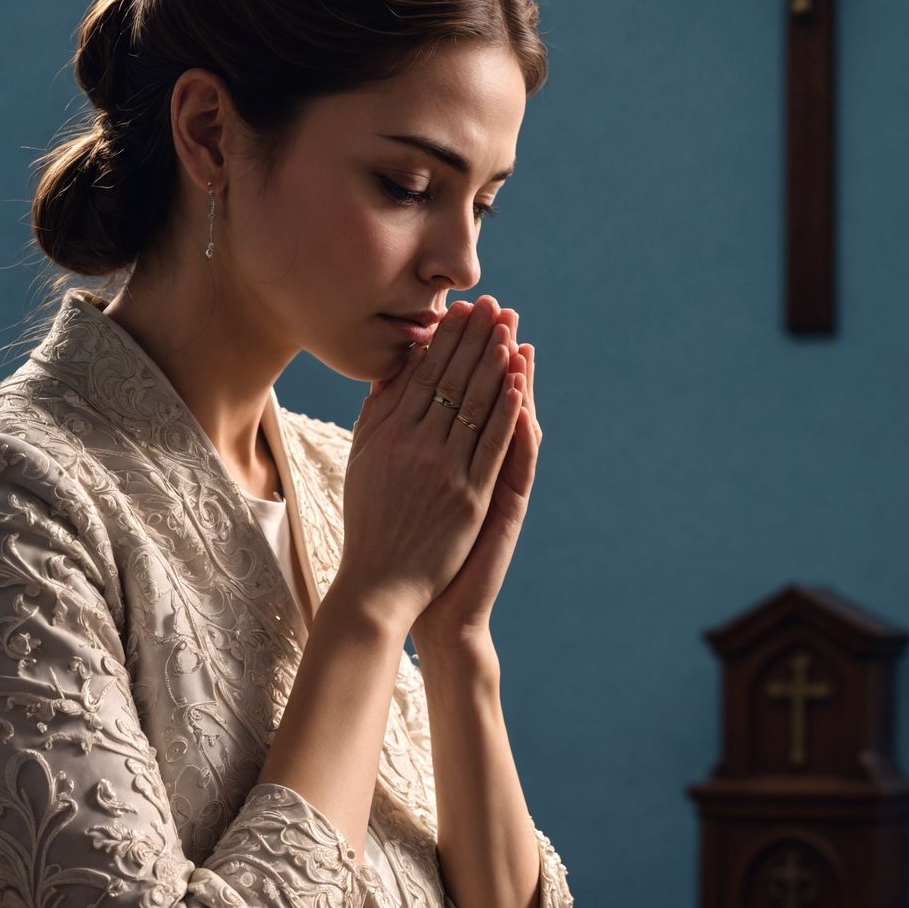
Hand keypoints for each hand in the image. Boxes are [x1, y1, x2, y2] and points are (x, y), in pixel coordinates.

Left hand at [411, 306, 539, 651]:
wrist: (409, 598)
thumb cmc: (402, 541)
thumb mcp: (396, 479)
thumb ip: (400, 437)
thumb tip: (386, 390)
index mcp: (452, 452)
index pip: (462, 389)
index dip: (463, 350)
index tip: (462, 309)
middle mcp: (477, 462)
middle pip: (490, 396)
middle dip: (493, 351)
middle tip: (500, 309)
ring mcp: (492, 484)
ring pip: (509, 423)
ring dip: (515, 382)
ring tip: (518, 340)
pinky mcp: (498, 508)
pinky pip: (514, 463)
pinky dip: (518, 432)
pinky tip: (522, 401)